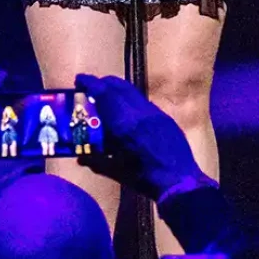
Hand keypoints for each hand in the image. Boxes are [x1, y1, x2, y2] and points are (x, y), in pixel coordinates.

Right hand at [74, 73, 210, 200]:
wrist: (179, 179)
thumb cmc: (144, 178)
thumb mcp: (115, 172)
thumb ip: (96, 161)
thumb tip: (80, 157)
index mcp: (124, 125)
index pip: (105, 94)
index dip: (91, 83)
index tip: (79, 79)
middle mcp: (139, 113)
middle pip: (119, 87)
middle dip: (104, 82)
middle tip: (91, 86)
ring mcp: (155, 113)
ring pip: (133, 92)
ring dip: (118, 89)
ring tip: (107, 95)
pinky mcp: (165, 117)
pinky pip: (144, 101)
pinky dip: (131, 100)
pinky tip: (127, 111)